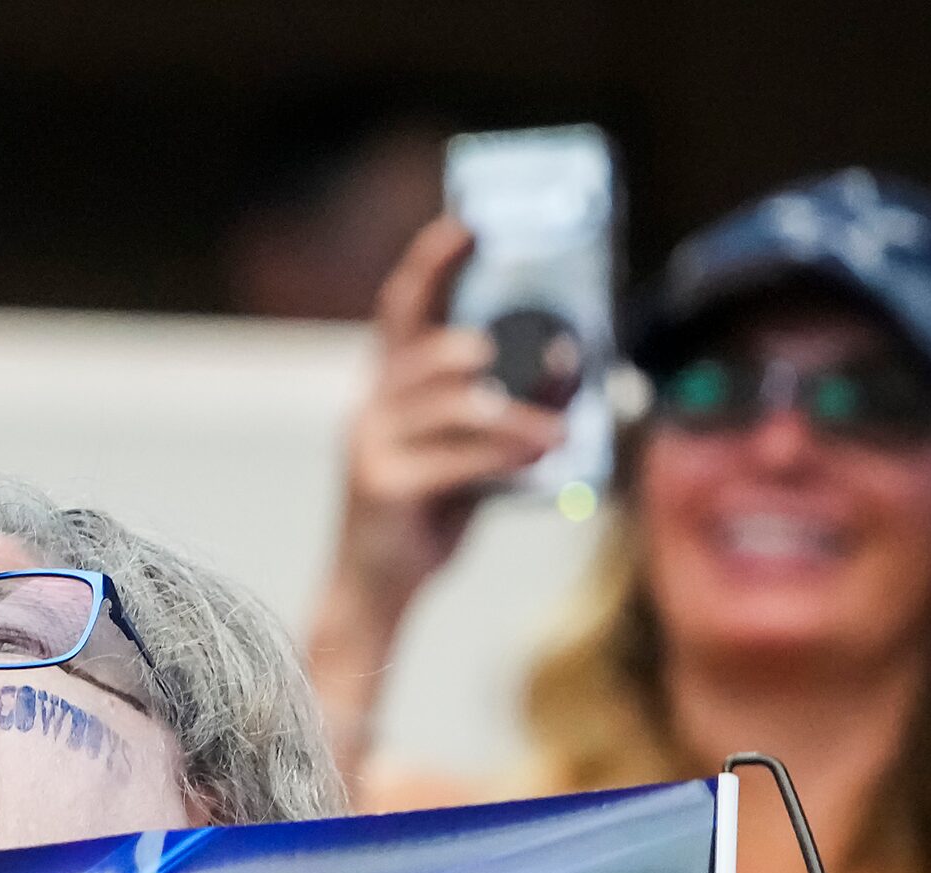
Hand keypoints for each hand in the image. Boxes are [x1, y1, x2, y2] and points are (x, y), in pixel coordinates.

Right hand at [329, 217, 567, 615]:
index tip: (467, 223)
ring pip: (451, 405)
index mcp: (387, 389)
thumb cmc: (425, 516)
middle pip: (426, 351)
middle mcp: (371, 408)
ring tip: (560, 425)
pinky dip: (505, 454)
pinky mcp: (383, 488)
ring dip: (515, 412)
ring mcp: (371, 447)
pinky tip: (542, 454)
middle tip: (551, 351)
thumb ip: (491, 414)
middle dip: (487, 344)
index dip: (431, 261)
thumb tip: (560, 372)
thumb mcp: (461, 451)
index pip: (402, 309)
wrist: (375, 592)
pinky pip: (455, 459)